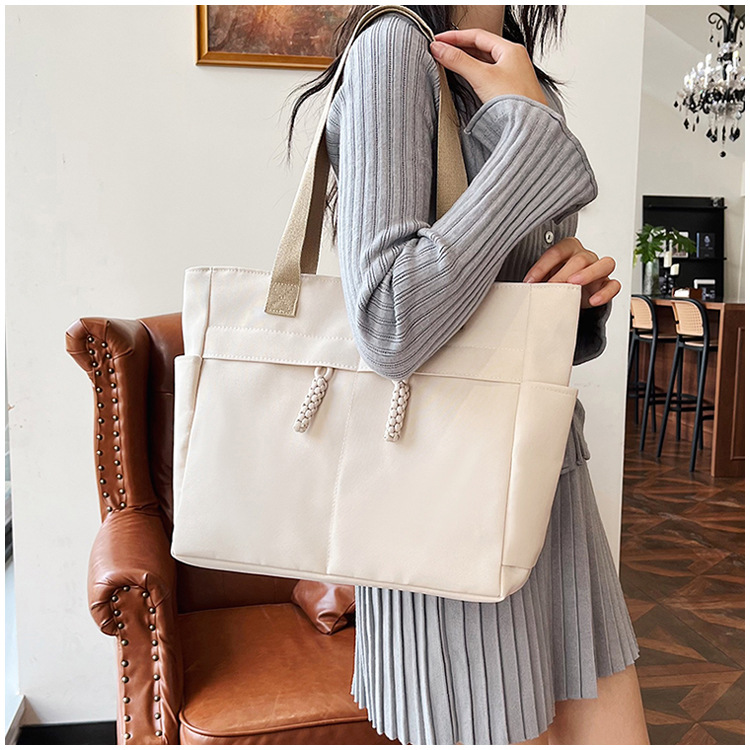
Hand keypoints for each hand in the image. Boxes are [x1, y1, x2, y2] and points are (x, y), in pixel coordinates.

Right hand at [429, 28, 547, 106]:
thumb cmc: (516, 102)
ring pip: (484, 61)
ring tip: (448, 61)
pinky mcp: (508, 90)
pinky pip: (487, 74)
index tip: (439, 40)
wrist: (529, 127)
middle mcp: (513, 59)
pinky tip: (464, 76)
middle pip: (480, 47)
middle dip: (459, 47)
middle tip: (440, 50)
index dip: (456, 36)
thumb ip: (458, 61)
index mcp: (511, 50)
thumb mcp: (482, 77)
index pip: (478, 35)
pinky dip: (473, 72)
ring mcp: (511, 75)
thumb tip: (440, 49)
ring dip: (465, 60)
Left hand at [522, 237, 620, 308]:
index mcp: (569, 248)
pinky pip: (614, 285)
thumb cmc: (558, 282)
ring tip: (574, 284)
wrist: (571, 295)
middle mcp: (586, 256)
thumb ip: (537, 278)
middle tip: (551, 286)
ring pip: (605, 264)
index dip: (542, 266)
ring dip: (589, 274)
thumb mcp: (545, 277)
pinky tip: (593, 301)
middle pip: (580, 258)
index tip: (529, 281)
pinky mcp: (607, 284)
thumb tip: (523, 286)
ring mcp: (599, 269)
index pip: (557, 251)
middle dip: (564, 273)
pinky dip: (606, 293)